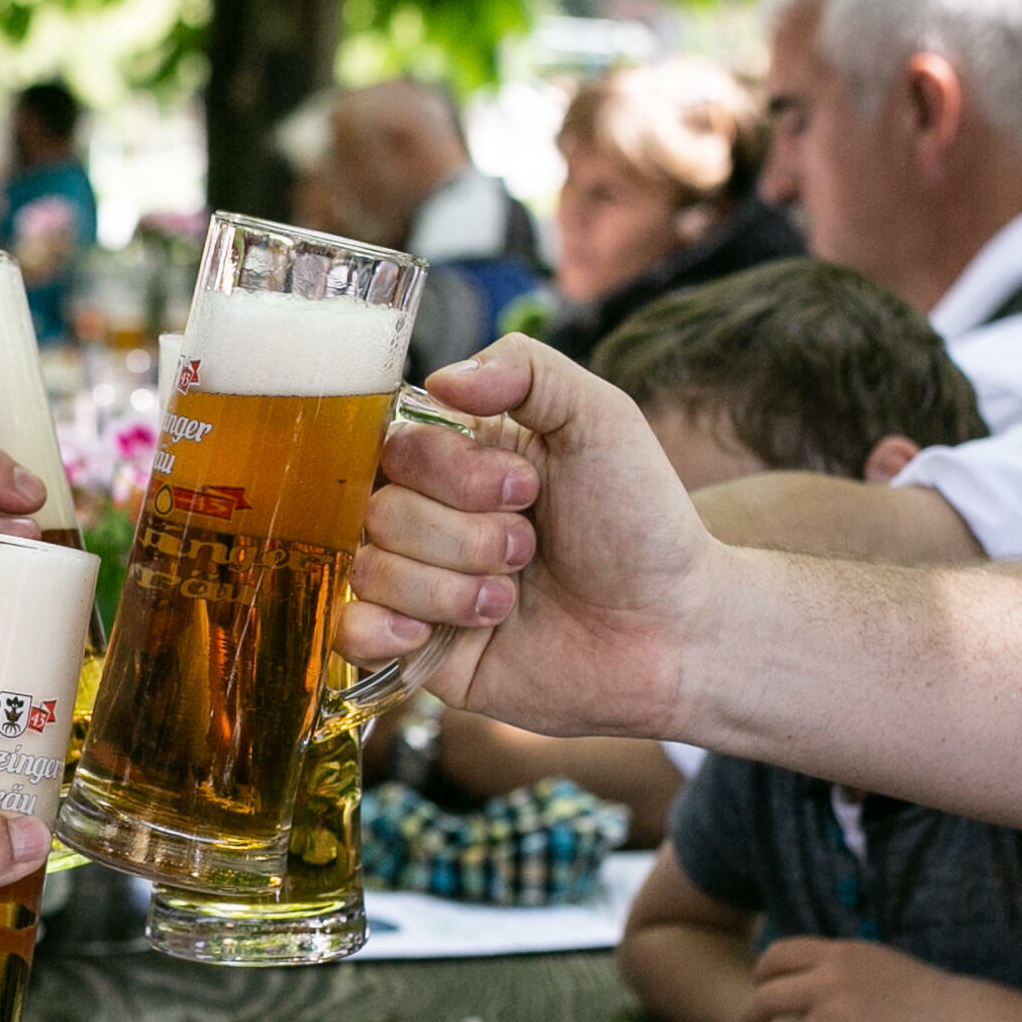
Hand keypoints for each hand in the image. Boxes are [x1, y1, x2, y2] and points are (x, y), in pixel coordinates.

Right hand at [339, 335, 709, 737]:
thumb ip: (527, 369)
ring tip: (512, 599)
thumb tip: (438, 379)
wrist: (671, 631)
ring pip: (372, 569)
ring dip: (451, 588)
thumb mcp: (600, 417)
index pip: (396, 445)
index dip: (452, 473)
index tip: (526, 489)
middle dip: (465, 536)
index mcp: (463, 460)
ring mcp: (422, 587)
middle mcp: (433, 519)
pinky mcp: (421, 652)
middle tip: (530, 550)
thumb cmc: (641, 522)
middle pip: (379, 509)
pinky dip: (379, 631)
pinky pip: (350, 633)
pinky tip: (429, 636)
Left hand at [741, 935, 975, 1021]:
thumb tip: (810, 968)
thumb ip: (841, 964)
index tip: (759, 987)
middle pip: (766, 999)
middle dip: (751, 1020)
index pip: (778, 954)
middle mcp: (831, 981)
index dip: (762, 973)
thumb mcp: (878, 962)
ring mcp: (838, 1017)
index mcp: (839, 954)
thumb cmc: (925, 993)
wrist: (957, 1020)